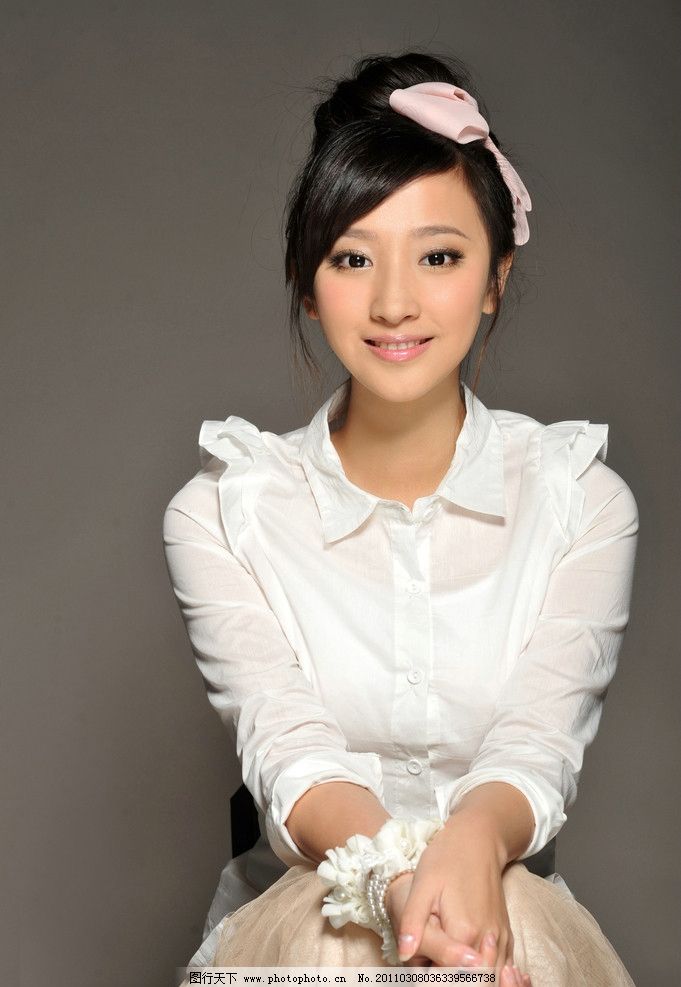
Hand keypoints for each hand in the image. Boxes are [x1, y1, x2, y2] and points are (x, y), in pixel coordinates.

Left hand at [384, 824, 532, 984]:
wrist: (479, 839)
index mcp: (464, 932)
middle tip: (427, 965)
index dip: (427, 975)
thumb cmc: (447, 858)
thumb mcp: (422, 886)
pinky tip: (468, 972)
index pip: (446, 976)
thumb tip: (404, 955)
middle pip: (470, 982)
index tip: (416, 964)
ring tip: (442, 966)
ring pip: (490, 980)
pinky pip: (501, 970)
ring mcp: (500, 940)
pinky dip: (487, 977)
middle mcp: (488, 941)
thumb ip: (413, 923)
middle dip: (447, 980)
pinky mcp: (506, 937)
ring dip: (468, 980)